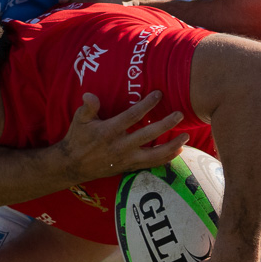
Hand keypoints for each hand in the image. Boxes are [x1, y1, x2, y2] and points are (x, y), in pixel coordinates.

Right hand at [56, 91, 186, 182]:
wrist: (74, 165)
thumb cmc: (78, 138)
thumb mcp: (79, 120)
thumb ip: (87, 107)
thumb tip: (89, 95)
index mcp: (108, 132)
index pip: (131, 117)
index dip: (146, 105)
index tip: (159, 94)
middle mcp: (120, 147)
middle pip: (148, 135)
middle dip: (165, 125)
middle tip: (180, 114)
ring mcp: (126, 159)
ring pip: (154, 154)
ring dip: (171, 146)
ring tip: (186, 136)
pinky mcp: (130, 167)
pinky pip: (151, 164)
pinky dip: (166, 159)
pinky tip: (178, 151)